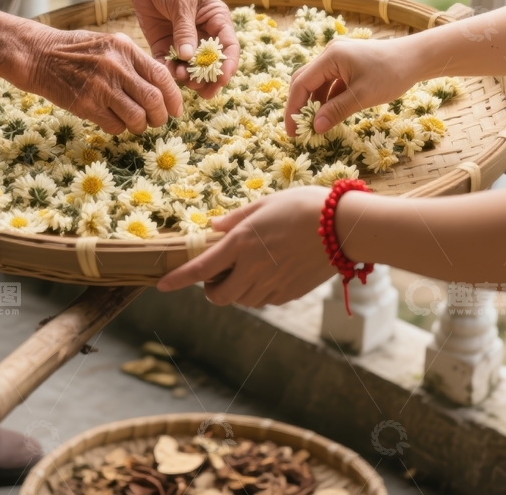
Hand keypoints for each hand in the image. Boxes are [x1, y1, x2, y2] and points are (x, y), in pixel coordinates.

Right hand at [25, 24, 183, 134]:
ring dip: (140, 125)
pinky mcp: (87, 105)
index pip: (161, 75)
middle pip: (154, 99)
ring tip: (135, 123)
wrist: (39, 56)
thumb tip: (162, 86)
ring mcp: (101, 87)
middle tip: (156, 120)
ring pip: (137, 117)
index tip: (176, 109)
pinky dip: (119, 128)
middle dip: (160, 116)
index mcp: (125, 48)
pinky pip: (115, 125)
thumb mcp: (109, 45)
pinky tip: (112, 120)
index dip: (173, 97)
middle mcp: (116, 66)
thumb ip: (133, 62)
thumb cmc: (76, 51)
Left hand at [132, 0, 238, 97]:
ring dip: (187, 77)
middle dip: (207, 78)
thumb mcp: (181, 1)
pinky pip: (168, 65)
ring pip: (191, 68)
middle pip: (211, 63)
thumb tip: (189, 56)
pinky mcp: (165, 48)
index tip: (222, 78)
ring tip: (179, 76)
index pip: (229, 46)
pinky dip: (167, 71)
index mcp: (217, 21)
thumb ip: (185, 28)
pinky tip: (164, 71)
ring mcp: (185, 44)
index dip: (228, 64)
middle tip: (200, 89)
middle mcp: (204, 36)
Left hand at [157, 187, 334, 306]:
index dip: (177, 280)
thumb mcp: (265, 204)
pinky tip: (271, 271)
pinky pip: (264, 301)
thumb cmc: (304, 206)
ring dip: (236, 290)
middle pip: (218, 297)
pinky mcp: (288, 295)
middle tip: (219, 273)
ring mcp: (271, 285)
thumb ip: (236, 219)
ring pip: (241, 301)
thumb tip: (214, 228)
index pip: (200, 269)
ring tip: (250, 266)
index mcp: (242, 243)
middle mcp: (253, 269)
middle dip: (212, 290)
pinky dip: (258, 292)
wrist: (343, 227)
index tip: (161, 286)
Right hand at [285, 37, 413, 135]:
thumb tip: (315, 128)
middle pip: (304, 81)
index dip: (293, 108)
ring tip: (314, 126)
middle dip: (299, 106)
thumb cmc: (391, 74)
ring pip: (317, 83)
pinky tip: (329, 115)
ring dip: (314, 104)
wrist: (415, 58)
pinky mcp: (347, 65)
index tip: (292, 132)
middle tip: (298, 131)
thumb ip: (336, 111)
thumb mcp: (362, 96)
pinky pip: (330, 83)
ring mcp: (338, 58)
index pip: (301, 83)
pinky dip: (327, 99)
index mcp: (330, 56)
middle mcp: (330, 54)